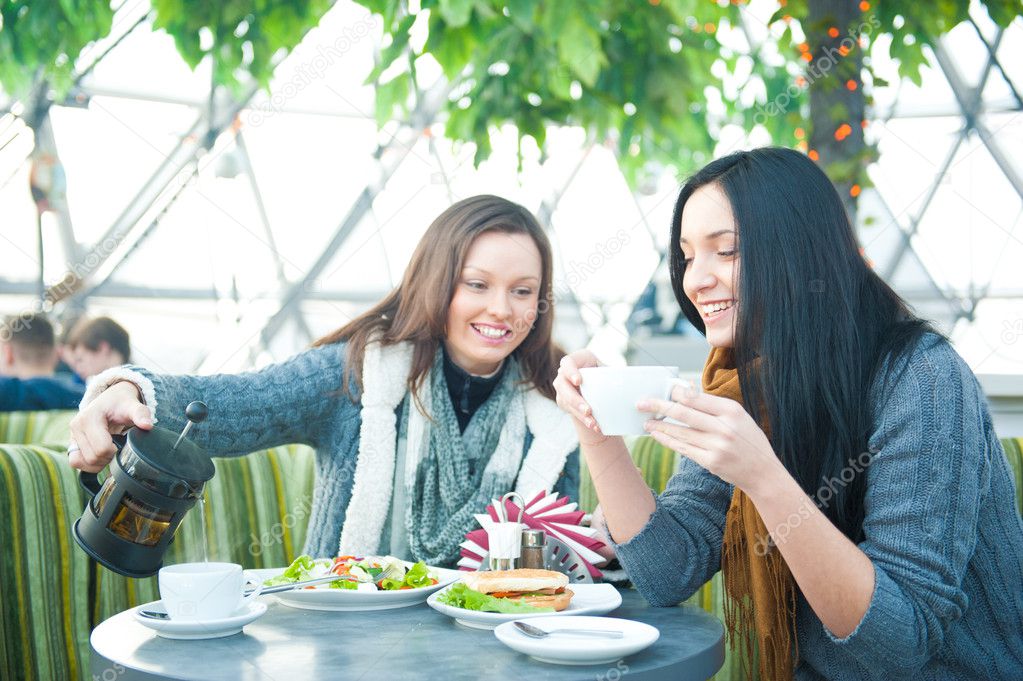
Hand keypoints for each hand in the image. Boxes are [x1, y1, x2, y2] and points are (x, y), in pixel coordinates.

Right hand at [68, 382, 152, 472]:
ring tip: (110, 452)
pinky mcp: (71, 443)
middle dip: (108, 457)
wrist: (111, 400)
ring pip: (79, 463)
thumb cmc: (121, 403)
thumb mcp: (133, 405)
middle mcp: (76, 426)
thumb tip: (147, 426)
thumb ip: (140, 414)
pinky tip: (102, 456)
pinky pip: (75, 462)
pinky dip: (88, 465)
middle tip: (118, 447)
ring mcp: (71, 435)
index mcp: (89, 417)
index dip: (116, 451)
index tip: (123, 443)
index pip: (102, 448)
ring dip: (97, 463)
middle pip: (92, 458)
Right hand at [552, 350, 608, 444]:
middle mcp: (566, 373)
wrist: (602, 392)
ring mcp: (563, 388)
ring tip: (593, 423)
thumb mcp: (611, 372)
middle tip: (588, 410)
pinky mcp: (564, 401)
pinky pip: (571, 411)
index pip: (568, 362)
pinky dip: (583, 420)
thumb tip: (627, 379)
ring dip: (579, 413)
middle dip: (575, 399)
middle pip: (562, 384)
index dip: (570, 371)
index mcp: (579, 360)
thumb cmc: (609, 377)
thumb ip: (615, 374)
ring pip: (565, 400)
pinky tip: (595, 426)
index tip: (578, 381)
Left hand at [637, 386, 783, 493]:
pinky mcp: (710, 462)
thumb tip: (686, 391)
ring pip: (679, 432)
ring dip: (659, 426)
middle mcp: (724, 427)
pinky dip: (667, 441)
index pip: (696, 398)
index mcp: (731, 411)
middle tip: (640, 403)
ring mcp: (717, 446)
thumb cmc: (748, 440)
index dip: (674, 393)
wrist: (763, 472)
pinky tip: (656, 435)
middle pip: (683, 413)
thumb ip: (714, 405)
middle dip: (658, 406)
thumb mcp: (738, 416)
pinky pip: (683, 448)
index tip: (661, 391)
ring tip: (646, 421)